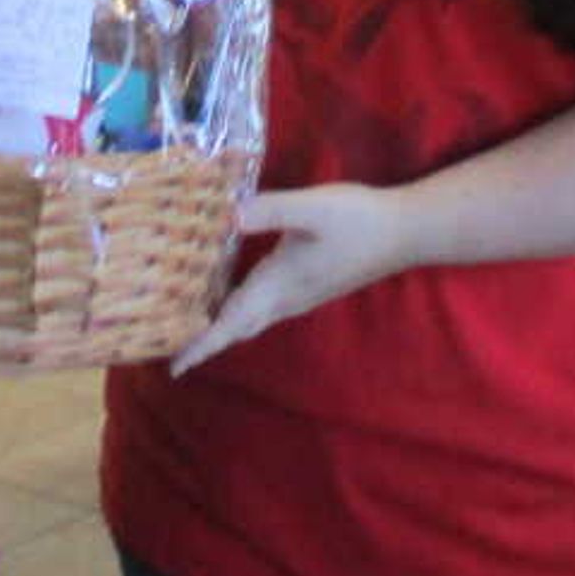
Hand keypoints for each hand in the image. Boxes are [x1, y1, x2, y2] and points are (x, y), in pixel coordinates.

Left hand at [171, 182, 419, 373]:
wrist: (404, 232)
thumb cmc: (359, 220)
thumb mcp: (313, 209)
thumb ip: (271, 211)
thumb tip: (227, 216)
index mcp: (278, 284)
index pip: (232, 323)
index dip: (202, 345)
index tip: (175, 367)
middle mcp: (286, 298)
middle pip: (238, 328)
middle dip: (205, 340)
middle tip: (170, 344)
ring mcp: (299, 295)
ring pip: (251, 319)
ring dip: (221, 326)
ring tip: (189, 323)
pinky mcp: (308, 284)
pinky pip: (263, 307)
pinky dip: (239, 310)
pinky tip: (228, 292)